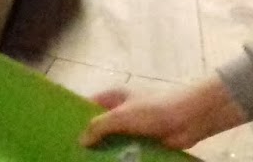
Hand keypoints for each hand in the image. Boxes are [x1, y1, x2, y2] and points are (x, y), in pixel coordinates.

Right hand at [80, 77, 245, 150]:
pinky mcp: (144, 142)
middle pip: (100, 126)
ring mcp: (133, 127)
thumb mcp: (122, 116)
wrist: (189, 119)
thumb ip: (99, 127)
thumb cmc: (154, 110)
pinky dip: (121, 158)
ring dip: (106, 152)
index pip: (89, 106)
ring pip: (114, 141)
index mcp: (114, 97)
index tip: (63, 132)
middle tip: (74, 154)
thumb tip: (81, 140)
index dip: (77, 117)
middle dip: (90, 140)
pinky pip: (128, 151)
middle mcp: (122, 111)